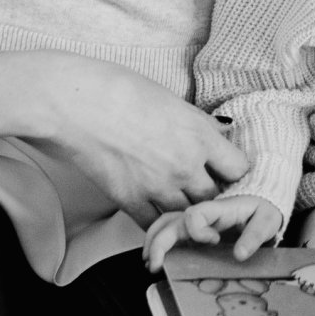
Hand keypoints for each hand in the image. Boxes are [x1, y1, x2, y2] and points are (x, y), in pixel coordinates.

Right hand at [36, 59, 249, 227]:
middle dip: (214, 196)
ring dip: (188, 213)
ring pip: (190, 216)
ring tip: (183, 206)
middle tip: (206, 192)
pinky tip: (157, 215)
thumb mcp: (169, 99)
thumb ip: (198, 121)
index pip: (239, 168)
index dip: (234, 172)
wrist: (75, 103)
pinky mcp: (130, 201)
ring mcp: (159, 187)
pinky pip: (156, 225)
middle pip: (217, 197)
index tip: (226, 171)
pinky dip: (160, 224)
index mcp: (199, 135)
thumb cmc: (119, 90)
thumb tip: (222, 129)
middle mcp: (186, 165)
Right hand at [142, 195, 283, 271]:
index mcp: (218, 208)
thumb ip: (255, 235)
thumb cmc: (263, 211)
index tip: (215, 242)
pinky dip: (157, 244)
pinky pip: (169, 232)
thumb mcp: (268, 220)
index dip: (198, 231)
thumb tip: (240, 254)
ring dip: (153, 241)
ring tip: (149, 262)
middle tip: (154, 264)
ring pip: (164, 225)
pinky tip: (154, 259)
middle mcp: (201, 214)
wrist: (262, 203)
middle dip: (159, 242)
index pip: (195, 214)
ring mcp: (194, 222)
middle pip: (171, 221)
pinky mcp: (192, 232)